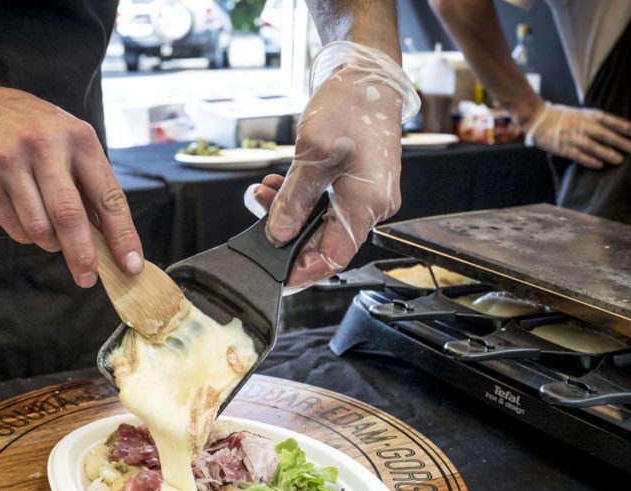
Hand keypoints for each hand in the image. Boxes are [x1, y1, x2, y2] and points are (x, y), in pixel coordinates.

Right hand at [0, 82, 142, 286]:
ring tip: (51, 232)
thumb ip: (90, 184)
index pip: (108, 196)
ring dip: (51, 243)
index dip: (122, 235)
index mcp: (78, 137)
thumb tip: (111, 236)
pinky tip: (27, 215)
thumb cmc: (29, 127)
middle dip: (83, 255)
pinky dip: (28, 235)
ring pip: (40, 229)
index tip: (131, 264)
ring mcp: (11, 163)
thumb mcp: (68, 140)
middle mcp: (45, 147)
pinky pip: (15, 228)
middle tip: (88, 278)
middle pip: (69, 217)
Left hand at [263, 42, 418, 287]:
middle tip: (258, 213)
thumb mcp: (314, 152)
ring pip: (321, 222)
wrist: (370, 74)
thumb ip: (294, 198)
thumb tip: (278, 233)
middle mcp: (372, 206)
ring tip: (263, 192)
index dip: (300, 272)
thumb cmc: (352, 104)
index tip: (273, 276)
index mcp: (367, 204)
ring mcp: (366, 195)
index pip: (332, 258)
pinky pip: (326, 204)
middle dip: (286, 233)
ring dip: (289, 212)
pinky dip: (300, 198)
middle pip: (324, 241)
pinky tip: (280, 184)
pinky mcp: (358, 184)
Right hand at [523, 102, 630, 168]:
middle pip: (603, 134)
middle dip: (618, 141)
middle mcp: (580, 125)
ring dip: (606, 153)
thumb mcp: (579, 112)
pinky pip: (578, 155)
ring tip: (619, 160)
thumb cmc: (560, 116)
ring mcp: (571, 137)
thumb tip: (611, 130)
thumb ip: (592, 120)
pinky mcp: (562, 148)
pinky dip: (589, 160)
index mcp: (585, 115)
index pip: (606, 119)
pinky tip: (599, 164)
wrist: (538, 118)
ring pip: (592, 146)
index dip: (620, 124)